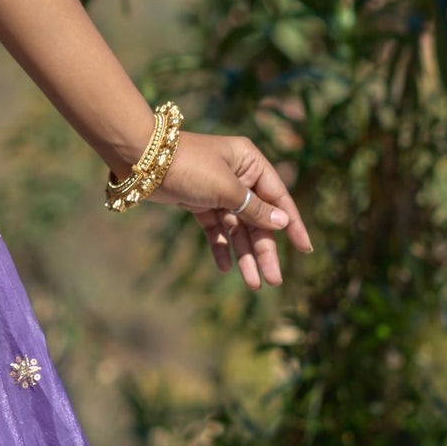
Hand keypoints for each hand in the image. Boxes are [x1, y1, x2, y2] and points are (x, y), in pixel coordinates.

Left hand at [153, 130, 311, 291]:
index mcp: (250, 163)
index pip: (278, 198)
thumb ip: (254, 208)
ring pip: (237, 227)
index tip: (305, 249)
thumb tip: (282, 222)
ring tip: (253, 284)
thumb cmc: (189, 166)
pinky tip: (225, 268)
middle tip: (274, 280)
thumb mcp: (226, 188)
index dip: (292, 225)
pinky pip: (216, 228)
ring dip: (244, 254)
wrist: (141, 160)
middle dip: (265, 250)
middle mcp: (238, 175)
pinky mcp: (198, 202)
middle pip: (258, 219)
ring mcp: (218, 190)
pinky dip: (220, 247)